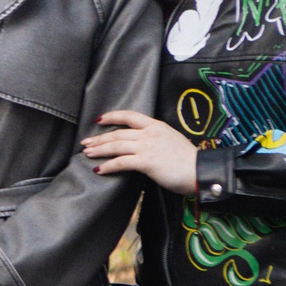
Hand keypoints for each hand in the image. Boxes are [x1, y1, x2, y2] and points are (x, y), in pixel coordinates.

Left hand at [81, 110, 200, 194]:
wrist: (200, 170)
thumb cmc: (188, 160)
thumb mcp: (171, 140)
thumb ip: (155, 139)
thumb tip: (143, 145)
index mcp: (156, 126)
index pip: (130, 115)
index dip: (112, 116)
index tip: (99, 119)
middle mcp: (150, 133)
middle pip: (118, 133)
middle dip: (99, 138)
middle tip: (85, 142)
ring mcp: (147, 147)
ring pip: (116, 146)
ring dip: (99, 150)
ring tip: (87, 153)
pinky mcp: (146, 162)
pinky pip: (121, 162)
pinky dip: (108, 166)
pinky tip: (99, 169)